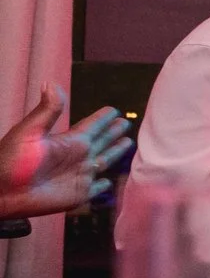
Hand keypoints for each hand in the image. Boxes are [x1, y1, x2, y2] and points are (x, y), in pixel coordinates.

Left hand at [0, 88, 133, 220]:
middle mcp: (77, 157)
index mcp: (69, 141)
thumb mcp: (29, 132)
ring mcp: (79, 176)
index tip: (113, 109)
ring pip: (104, 163)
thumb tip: (52, 82)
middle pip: (102, 142)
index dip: (102, 118)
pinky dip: (104, 186)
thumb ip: (47, 110)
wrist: (2, 192)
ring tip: (127, 144)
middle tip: (125, 123)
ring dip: (116, 154)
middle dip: (113, 133)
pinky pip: (97, 190)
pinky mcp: (79, 195)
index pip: (91, 126)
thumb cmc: (12, 161)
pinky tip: (108, 182)